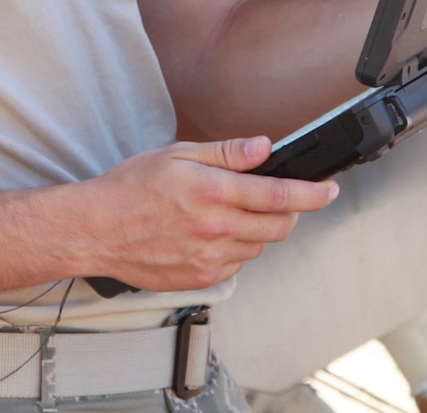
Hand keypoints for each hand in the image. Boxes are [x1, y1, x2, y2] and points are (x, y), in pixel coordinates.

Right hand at [76, 136, 337, 290]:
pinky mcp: (202, 279)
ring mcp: (210, 258)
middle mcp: (216, 229)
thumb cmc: (131, 188)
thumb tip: (264, 148)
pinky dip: (235, 248)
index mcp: (212, 192)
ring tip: (226, 213)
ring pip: (259, 245)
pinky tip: (209, 234)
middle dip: (287, 211)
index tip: (329, 190)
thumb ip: (226, 153)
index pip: (279, 195)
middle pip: (279, 225)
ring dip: (257, 229)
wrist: (97, 231)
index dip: (313, 194)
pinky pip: (237, 264)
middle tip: (272, 197)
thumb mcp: (177, 154)